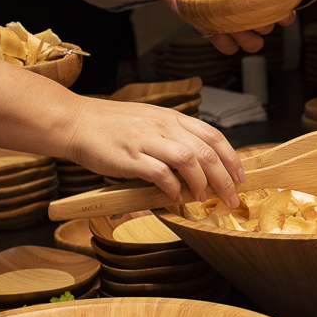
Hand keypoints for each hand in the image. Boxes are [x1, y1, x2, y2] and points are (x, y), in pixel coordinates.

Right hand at [64, 98, 244, 207]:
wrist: (76, 121)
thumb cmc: (111, 125)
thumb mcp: (150, 122)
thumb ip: (173, 137)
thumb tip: (198, 164)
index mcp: (172, 118)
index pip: (213, 136)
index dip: (231, 158)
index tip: (240, 177)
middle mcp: (163, 126)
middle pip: (206, 152)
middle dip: (224, 178)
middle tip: (230, 198)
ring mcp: (147, 140)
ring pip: (189, 160)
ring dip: (201, 183)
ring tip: (202, 198)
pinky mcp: (129, 157)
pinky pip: (160, 173)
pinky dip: (173, 188)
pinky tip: (175, 197)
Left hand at [142, 0, 294, 54]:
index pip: (279, 4)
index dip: (285, 11)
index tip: (284, 12)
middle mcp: (244, 4)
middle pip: (267, 26)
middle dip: (265, 25)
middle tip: (254, 13)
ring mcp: (228, 18)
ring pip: (250, 42)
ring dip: (249, 39)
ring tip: (238, 25)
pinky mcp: (210, 27)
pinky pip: (226, 46)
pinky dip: (226, 43)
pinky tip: (219, 30)